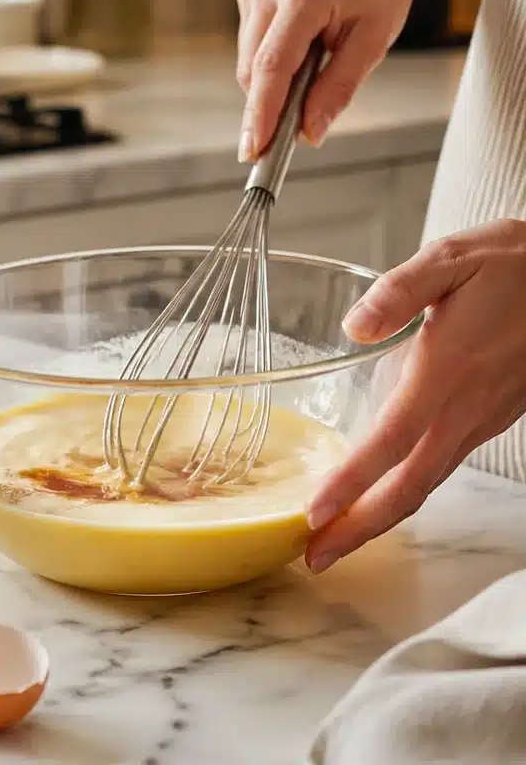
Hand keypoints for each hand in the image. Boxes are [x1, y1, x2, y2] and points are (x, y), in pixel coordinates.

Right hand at [235, 0, 427, 162]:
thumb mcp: (374, 40)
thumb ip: (339, 88)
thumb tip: (308, 132)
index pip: (272, 67)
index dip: (260, 114)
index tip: (253, 149)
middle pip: (254, 69)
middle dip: (269, 103)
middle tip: (296, 122)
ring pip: (248, 60)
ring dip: (272, 79)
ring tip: (313, 60)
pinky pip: (250, 43)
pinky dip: (270, 57)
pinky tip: (299, 41)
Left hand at [305, 219, 525, 573]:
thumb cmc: (508, 264)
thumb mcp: (448, 261)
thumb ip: (399, 292)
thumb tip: (353, 326)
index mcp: (447, 372)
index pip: (390, 443)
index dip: (352, 484)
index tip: (314, 515)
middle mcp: (466, 408)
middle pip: (410, 487)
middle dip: (360, 528)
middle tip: (315, 558)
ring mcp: (481, 418)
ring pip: (428, 482)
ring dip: (381, 517)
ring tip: (337, 538)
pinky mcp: (489, 417)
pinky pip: (441, 465)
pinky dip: (406, 490)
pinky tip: (379, 492)